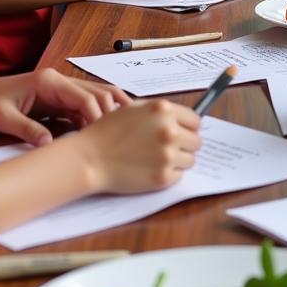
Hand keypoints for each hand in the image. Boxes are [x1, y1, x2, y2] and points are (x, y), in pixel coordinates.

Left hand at [0, 68, 130, 147]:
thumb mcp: (3, 119)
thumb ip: (28, 130)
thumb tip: (50, 145)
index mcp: (48, 82)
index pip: (84, 97)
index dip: (97, 116)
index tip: (105, 137)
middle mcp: (58, 81)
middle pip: (96, 92)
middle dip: (112, 110)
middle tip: (126, 133)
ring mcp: (59, 89)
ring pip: (94, 97)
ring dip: (109, 110)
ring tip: (126, 129)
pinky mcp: (57, 100)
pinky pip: (83, 107)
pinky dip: (95, 117)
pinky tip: (104, 131)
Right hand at [80, 100, 201, 192]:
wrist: (90, 158)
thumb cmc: (108, 132)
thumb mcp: (135, 109)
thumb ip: (160, 112)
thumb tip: (184, 119)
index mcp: (163, 110)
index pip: (195, 121)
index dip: (188, 128)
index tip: (183, 133)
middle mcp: (169, 131)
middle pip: (196, 142)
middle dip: (184, 145)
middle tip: (167, 149)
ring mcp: (167, 155)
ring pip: (190, 160)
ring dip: (177, 161)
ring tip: (156, 159)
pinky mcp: (163, 177)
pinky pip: (179, 176)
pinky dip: (168, 174)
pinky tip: (150, 169)